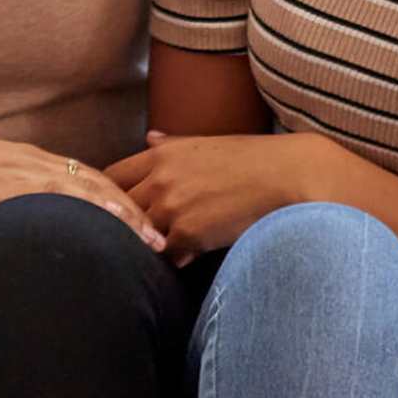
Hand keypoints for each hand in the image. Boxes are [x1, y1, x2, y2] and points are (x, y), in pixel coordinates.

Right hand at [0, 126, 166, 250]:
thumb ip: (1, 201)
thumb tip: (21, 225)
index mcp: (22, 159)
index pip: (83, 178)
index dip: (118, 200)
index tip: (146, 223)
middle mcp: (28, 159)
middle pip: (96, 181)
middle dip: (135, 208)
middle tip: (167, 236)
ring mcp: (16, 169)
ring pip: (85, 188)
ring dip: (124, 213)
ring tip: (154, 240)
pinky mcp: (0, 185)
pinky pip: (54, 196)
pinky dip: (87, 209)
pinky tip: (109, 224)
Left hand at [106, 130, 307, 265]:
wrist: (290, 177)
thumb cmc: (253, 160)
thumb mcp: (206, 144)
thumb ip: (172, 145)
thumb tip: (149, 137)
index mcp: (161, 155)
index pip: (111, 177)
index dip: (108, 195)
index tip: (112, 207)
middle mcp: (160, 179)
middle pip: (118, 208)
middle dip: (122, 223)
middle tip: (129, 236)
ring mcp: (172, 208)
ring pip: (138, 235)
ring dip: (147, 244)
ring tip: (157, 250)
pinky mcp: (189, 235)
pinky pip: (165, 256)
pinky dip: (172, 260)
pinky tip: (184, 260)